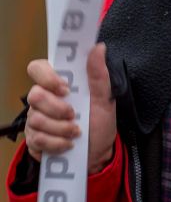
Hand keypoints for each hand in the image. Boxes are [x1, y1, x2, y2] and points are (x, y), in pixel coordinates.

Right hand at [25, 43, 116, 173]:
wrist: (98, 154)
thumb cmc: (99, 121)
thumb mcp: (105, 98)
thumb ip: (99, 74)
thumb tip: (98, 47)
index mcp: (58, 82)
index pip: (38, 68)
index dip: (47, 76)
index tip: (65, 88)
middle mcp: (43, 98)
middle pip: (34, 95)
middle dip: (56, 108)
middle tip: (73, 114)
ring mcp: (35, 119)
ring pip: (35, 119)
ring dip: (60, 128)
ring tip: (76, 131)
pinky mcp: (33, 140)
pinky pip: (37, 139)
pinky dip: (56, 143)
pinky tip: (68, 144)